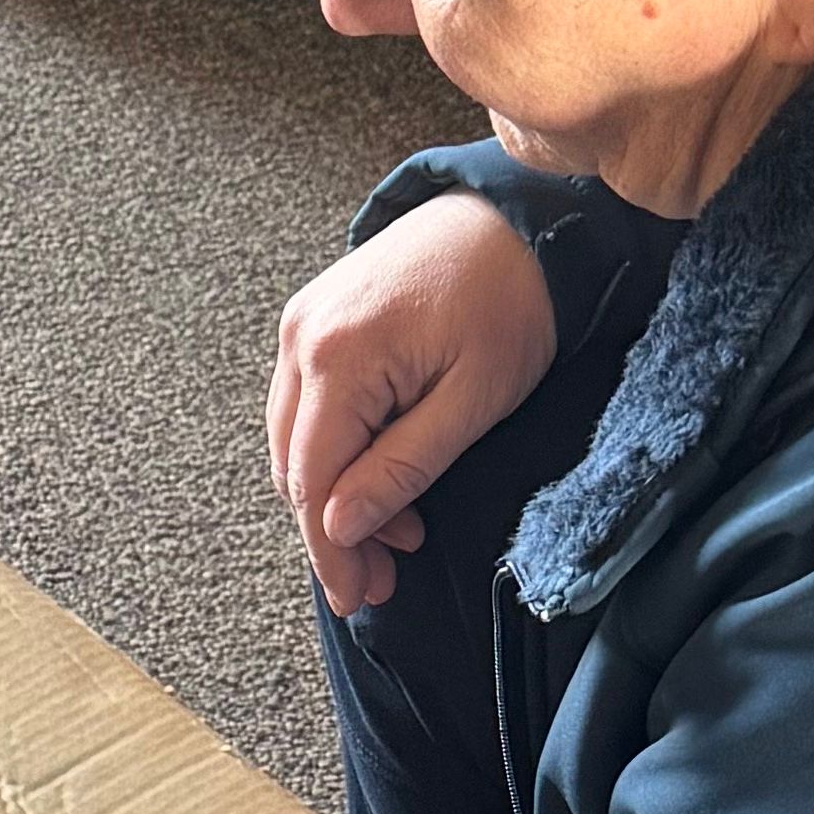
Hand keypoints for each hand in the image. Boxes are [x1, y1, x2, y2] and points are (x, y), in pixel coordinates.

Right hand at [268, 194, 560, 617]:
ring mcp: (302, 324)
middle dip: (335, 530)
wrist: (518, 216)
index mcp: (338, 359)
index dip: (332, 549)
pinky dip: (334, 450)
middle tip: (385, 576)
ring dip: (336, 493)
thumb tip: (340, 527)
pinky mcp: (314, 317)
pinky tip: (379, 474)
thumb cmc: (512, 301)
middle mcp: (302, 339)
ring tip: (397, 531)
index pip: (314, 483)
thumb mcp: (472, 400)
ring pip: (295, 441)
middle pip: (295, 467)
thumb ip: (402, 467)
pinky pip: (305, 406)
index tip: (359, 597)